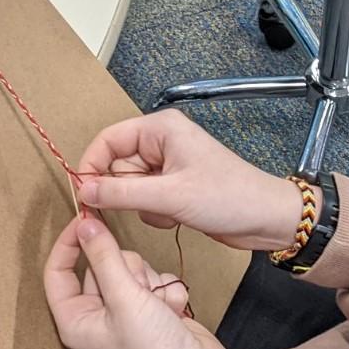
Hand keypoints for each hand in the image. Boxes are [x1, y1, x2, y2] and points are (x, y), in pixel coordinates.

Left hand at [44, 217, 232, 348]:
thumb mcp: (123, 298)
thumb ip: (103, 256)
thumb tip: (85, 223)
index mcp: (75, 318)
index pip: (58, 271)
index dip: (69, 243)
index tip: (85, 218)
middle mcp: (96, 313)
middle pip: (100, 264)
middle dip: (125, 269)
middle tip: (138, 290)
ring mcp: (123, 310)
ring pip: (130, 267)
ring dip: (148, 280)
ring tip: (157, 305)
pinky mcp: (150, 306)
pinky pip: (153, 278)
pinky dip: (165, 289)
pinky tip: (172, 311)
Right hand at [77, 109, 321, 250]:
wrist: (265, 219)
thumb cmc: (226, 197)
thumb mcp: (169, 196)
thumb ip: (121, 193)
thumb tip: (83, 191)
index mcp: (160, 129)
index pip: (107, 141)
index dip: (92, 167)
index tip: (84, 195)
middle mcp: (160, 142)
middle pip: (116, 167)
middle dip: (127, 192)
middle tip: (148, 205)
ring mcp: (165, 166)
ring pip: (128, 187)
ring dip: (144, 206)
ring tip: (173, 209)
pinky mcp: (171, 186)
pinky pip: (143, 200)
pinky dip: (155, 212)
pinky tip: (178, 215)